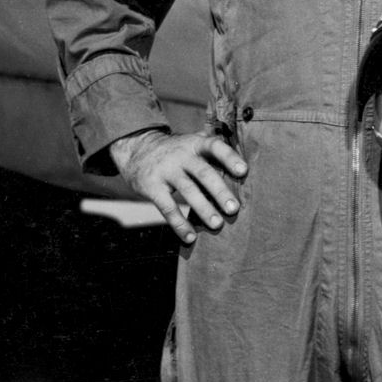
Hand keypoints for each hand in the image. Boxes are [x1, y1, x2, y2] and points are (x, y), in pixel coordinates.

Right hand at [109, 129, 247, 245]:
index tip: (244, 172)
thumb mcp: (192, 144)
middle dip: (220, 191)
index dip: (230, 158)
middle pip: (204, 173)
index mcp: (195, 144)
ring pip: (188, 191)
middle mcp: (181, 155)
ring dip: (203, 209)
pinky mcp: (152, 186)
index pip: (215, 147)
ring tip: (217, 225)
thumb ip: (214, 154)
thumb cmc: (177, 152)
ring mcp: (166, 170)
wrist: (136, 149)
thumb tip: (244, 175)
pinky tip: (190, 237)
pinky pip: (168, 207)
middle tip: (234, 209)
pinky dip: (179, 224)